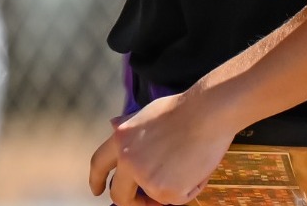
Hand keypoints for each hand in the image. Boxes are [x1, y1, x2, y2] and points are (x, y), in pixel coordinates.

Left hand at [90, 92, 238, 205]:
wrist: (209, 112)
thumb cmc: (185, 109)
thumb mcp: (147, 113)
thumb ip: (128, 125)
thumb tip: (111, 124)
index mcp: (120, 139)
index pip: (99, 165)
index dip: (96, 180)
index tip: (97, 190)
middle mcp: (127, 160)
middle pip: (118, 194)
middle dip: (130, 201)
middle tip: (141, 202)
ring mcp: (144, 177)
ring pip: (153, 198)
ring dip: (167, 191)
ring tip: (186, 167)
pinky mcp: (164, 191)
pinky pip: (176, 199)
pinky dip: (189, 189)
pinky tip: (197, 168)